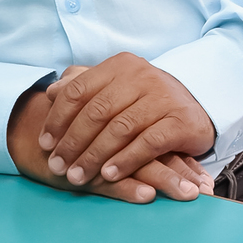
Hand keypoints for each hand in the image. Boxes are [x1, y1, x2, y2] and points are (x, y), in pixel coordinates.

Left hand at [8, 83, 212, 204]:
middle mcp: (141, 76)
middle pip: (97, 111)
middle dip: (72, 142)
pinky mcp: (181, 121)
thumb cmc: (148, 100)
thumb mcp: (117, 87)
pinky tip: (108, 175)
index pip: (79, 90)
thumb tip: (51, 92)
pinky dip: (125, 161)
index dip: (58, 118)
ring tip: (78, 176)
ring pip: (120, 129)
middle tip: (57, 166)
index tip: (45, 143)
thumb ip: (85, 86)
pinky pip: (148, 144)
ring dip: (94, 156)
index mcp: (120, 66)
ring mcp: (163, 97)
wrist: (197, 105)